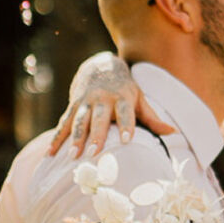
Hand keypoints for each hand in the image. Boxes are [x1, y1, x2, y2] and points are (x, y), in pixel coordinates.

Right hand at [45, 54, 176, 156]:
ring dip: (74, 139)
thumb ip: (152, 117)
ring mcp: (85, 102)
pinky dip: (56, 139)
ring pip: (78, 121)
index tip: (127, 140)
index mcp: (122, 97)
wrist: (99, 65)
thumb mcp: (139, 98)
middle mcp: (102, 99)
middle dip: (95, 136)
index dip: (126, 125)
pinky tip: (50, 154)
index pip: (125, 112)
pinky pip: (63, 124)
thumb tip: (173, 132)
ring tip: (71, 157)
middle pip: (98, 119)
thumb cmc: (124, 88)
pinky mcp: (72, 106)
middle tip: (93, 154)